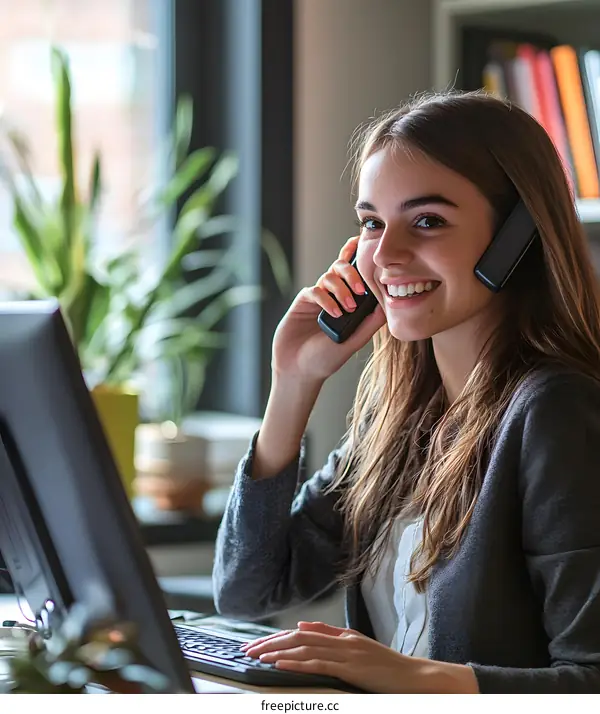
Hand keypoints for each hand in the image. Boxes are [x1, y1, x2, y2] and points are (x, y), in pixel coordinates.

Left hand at [241, 621, 478, 693]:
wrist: (415, 676)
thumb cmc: (387, 667)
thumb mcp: (357, 646)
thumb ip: (330, 635)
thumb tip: (302, 627)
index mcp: (342, 635)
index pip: (302, 633)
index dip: (277, 637)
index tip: (257, 644)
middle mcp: (341, 639)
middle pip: (298, 637)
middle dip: (270, 642)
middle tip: (247, 650)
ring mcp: (346, 652)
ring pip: (304, 647)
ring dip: (277, 651)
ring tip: (257, 656)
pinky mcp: (351, 667)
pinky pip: (317, 663)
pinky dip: (296, 662)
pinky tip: (280, 664)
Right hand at [271, 236, 385, 382]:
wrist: (299, 371)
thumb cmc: (326, 359)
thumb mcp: (355, 341)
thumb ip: (370, 322)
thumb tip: (389, 303)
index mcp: (347, 301)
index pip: (355, 273)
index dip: (360, 257)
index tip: (370, 250)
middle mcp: (332, 295)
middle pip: (341, 267)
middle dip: (352, 273)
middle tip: (361, 290)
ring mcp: (317, 298)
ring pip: (329, 276)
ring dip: (340, 289)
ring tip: (347, 307)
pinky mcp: (302, 302)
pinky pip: (314, 291)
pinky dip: (326, 299)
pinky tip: (333, 313)